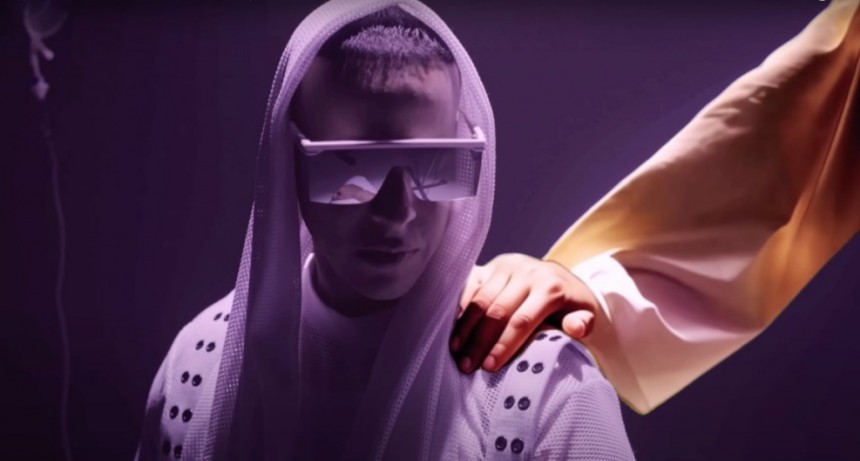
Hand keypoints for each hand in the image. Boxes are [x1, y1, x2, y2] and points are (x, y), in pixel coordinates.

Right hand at [450, 253, 597, 372]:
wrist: (559, 276)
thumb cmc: (569, 305)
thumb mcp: (584, 314)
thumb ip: (581, 324)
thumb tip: (575, 328)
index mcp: (550, 288)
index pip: (522, 320)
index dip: (504, 345)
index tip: (489, 367)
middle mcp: (526, 273)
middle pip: (497, 311)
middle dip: (479, 341)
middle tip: (466, 366)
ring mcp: (506, 266)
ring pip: (480, 299)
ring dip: (465, 327)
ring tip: (455, 352)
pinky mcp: (491, 266)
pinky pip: (470, 286)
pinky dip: (460, 308)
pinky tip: (453, 329)